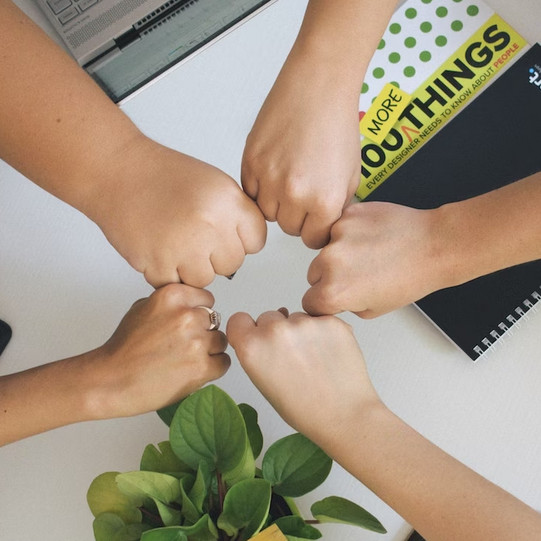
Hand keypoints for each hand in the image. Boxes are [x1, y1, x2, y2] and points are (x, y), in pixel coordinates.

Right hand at [89, 138, 266, 287]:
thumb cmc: (164, 175)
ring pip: (205, 279)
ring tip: (175, 242)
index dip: (241, 240)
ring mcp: (184, 246)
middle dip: (216, 255)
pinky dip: (167, 273)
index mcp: (228, 201)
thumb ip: (236, 214)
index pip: (256, 241)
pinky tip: (159, 248)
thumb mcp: (215, 183)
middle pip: (232, 264)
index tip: (226, 234)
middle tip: (194, 237)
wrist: (118, 171)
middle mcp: (210, 224)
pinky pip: (176, 285)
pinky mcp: (158, 264)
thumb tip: (248, 245)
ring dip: (191, 268)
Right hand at [89, 284, 229, 418]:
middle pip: (215, 321)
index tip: (189, 324)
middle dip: (204, 333)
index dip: (199, 313)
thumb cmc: (123, 348)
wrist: (111, 381)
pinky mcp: (201, 367)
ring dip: (210, 351)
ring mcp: (196, 342)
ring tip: (186, 360)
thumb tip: (192, 304)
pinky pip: (223, 363)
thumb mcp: (142, 307)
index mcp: (173, 296)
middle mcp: (187, 316)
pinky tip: (193, 371)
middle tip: (184, 346)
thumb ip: (171, 302)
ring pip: (221, 342)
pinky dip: (212, 369)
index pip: (207, 299)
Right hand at [226, 309, 378, 444]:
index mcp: (252, 347)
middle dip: (276, 331)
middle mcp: (275, 330)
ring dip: (301, 331)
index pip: (238, 320)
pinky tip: (329, 354)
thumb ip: (257, 353)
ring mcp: (304, 322)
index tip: (257, 339)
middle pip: (268, 316)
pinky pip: (319, 318)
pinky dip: (323, 331)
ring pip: (296, 317)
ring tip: (314, 359)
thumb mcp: (263, 383)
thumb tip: (264, 330)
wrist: (344, 415)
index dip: (248, 330)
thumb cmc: (304, 409)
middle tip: (292, 357)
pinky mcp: (330, 320)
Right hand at [241, 57, 360, 248]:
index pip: (313, 239)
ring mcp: (269, 179)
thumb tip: (323, 225)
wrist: (318, 86)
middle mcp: (294, 194)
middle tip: (303, 192)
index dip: (315, 228)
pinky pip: (250, 192)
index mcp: (324, 201)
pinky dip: (260, 187)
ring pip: (267, 213)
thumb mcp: (351, 175)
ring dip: (277, 203)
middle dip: (297, 216)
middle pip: (289, 228)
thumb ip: (336, 206)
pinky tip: (275, 169)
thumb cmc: (337, 123)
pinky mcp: (250, 162)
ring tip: (289, 178)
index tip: (315, 219)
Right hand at [302, 202, 448, 317]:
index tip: (334, 298)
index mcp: (334, 292)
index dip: (323, 303)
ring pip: (324, 249)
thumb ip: (344, 304)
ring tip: (369, 254)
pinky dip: (350, 233)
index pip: (309, 302)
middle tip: (358, 275)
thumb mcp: (373, 310)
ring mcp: (337, 235)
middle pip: (313, 274)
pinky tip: (370, 238)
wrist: (434, 245)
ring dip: (339, 253)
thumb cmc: (411, 277)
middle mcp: (330, 262)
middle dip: (329, 276)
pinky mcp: (347, 215)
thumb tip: (332, 296)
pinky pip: (338, 228)